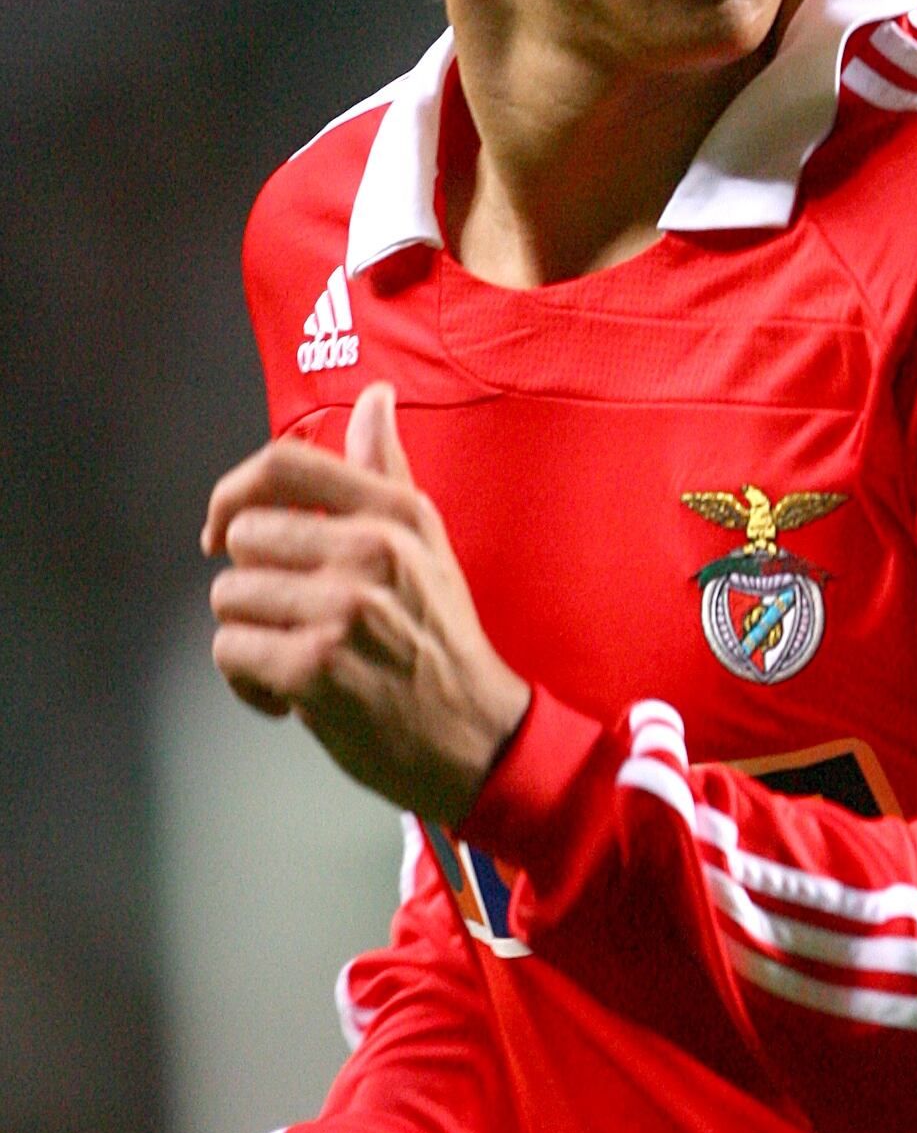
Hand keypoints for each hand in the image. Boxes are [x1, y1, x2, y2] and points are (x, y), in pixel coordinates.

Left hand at [203, 382, 530, 829]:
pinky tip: (292, 694)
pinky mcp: (313, 668)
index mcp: (393, 515)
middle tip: (298, 617)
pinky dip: (249, 683)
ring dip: (251, 635)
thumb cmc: (442, 640)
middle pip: (243, 535)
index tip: (223, 528)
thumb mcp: (426, 543)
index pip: (283, 464)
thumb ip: (386, 470)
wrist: (476, 736)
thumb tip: (374, 396)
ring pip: (229, 597)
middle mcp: (369, 552)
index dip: (233, 491)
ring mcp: (340, 610)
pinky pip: (230, 653)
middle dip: (255, 582)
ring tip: (300, 656)